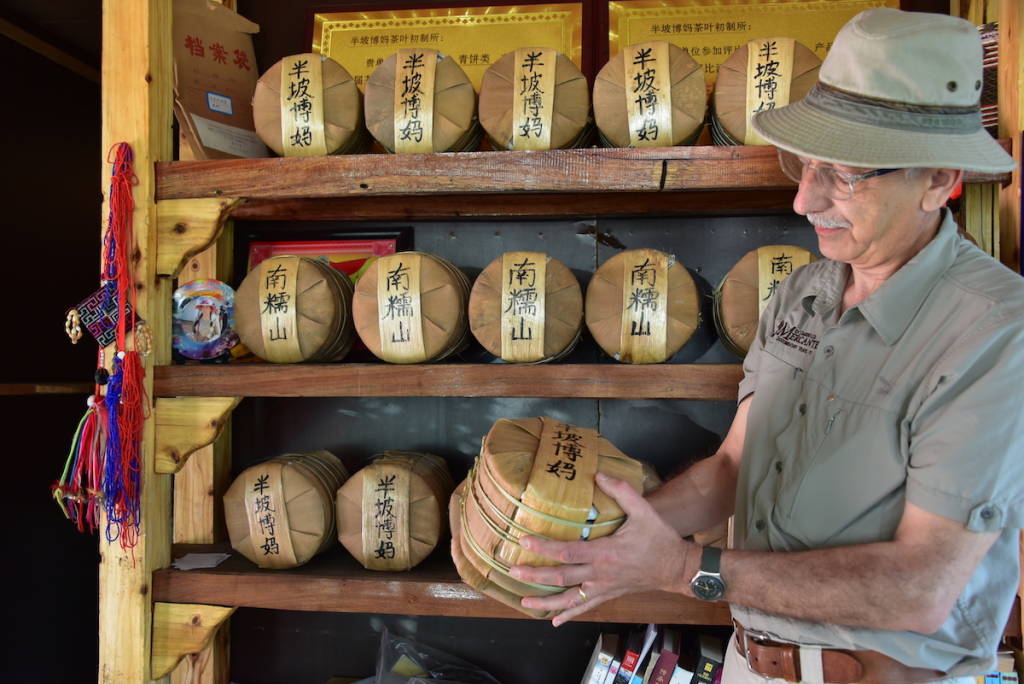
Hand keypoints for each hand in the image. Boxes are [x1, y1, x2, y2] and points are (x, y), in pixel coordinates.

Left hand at [509, 472, 697, 625]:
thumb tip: (598, 475)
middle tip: (512, 571)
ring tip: (524, 602)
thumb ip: (621, 491)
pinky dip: (569, 614)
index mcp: (604, 553)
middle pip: (560, 577)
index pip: (566, 552)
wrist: (677, 568)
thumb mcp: (643, 511)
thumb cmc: (659, 539)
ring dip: (545, 601)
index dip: (542, 547)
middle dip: (534, 575)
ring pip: (569, 598)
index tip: (523, 541)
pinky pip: (585, 607)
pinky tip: (555, 620)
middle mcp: (599, 573)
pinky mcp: (608, 595)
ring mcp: (603, 587)